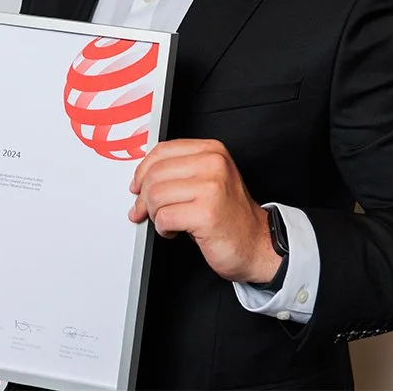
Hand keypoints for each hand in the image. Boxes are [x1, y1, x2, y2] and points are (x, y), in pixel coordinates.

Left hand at [128, 138, 280, 283]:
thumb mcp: (209, 179)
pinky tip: (175, 230)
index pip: (162, 151)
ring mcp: (211, 187)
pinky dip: (163, 229)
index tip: (138, 186)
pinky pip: (164, 218)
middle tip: (146, 211)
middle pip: (155, 174)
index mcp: (212, 151)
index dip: (143, 171)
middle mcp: (213, 164)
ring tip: (168, 220)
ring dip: (155, 215)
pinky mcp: (206, 214)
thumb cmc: (228, 214)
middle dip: (145, 198)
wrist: (254, 242)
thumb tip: (142, 176)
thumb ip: (180, 169)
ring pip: (156, 196)